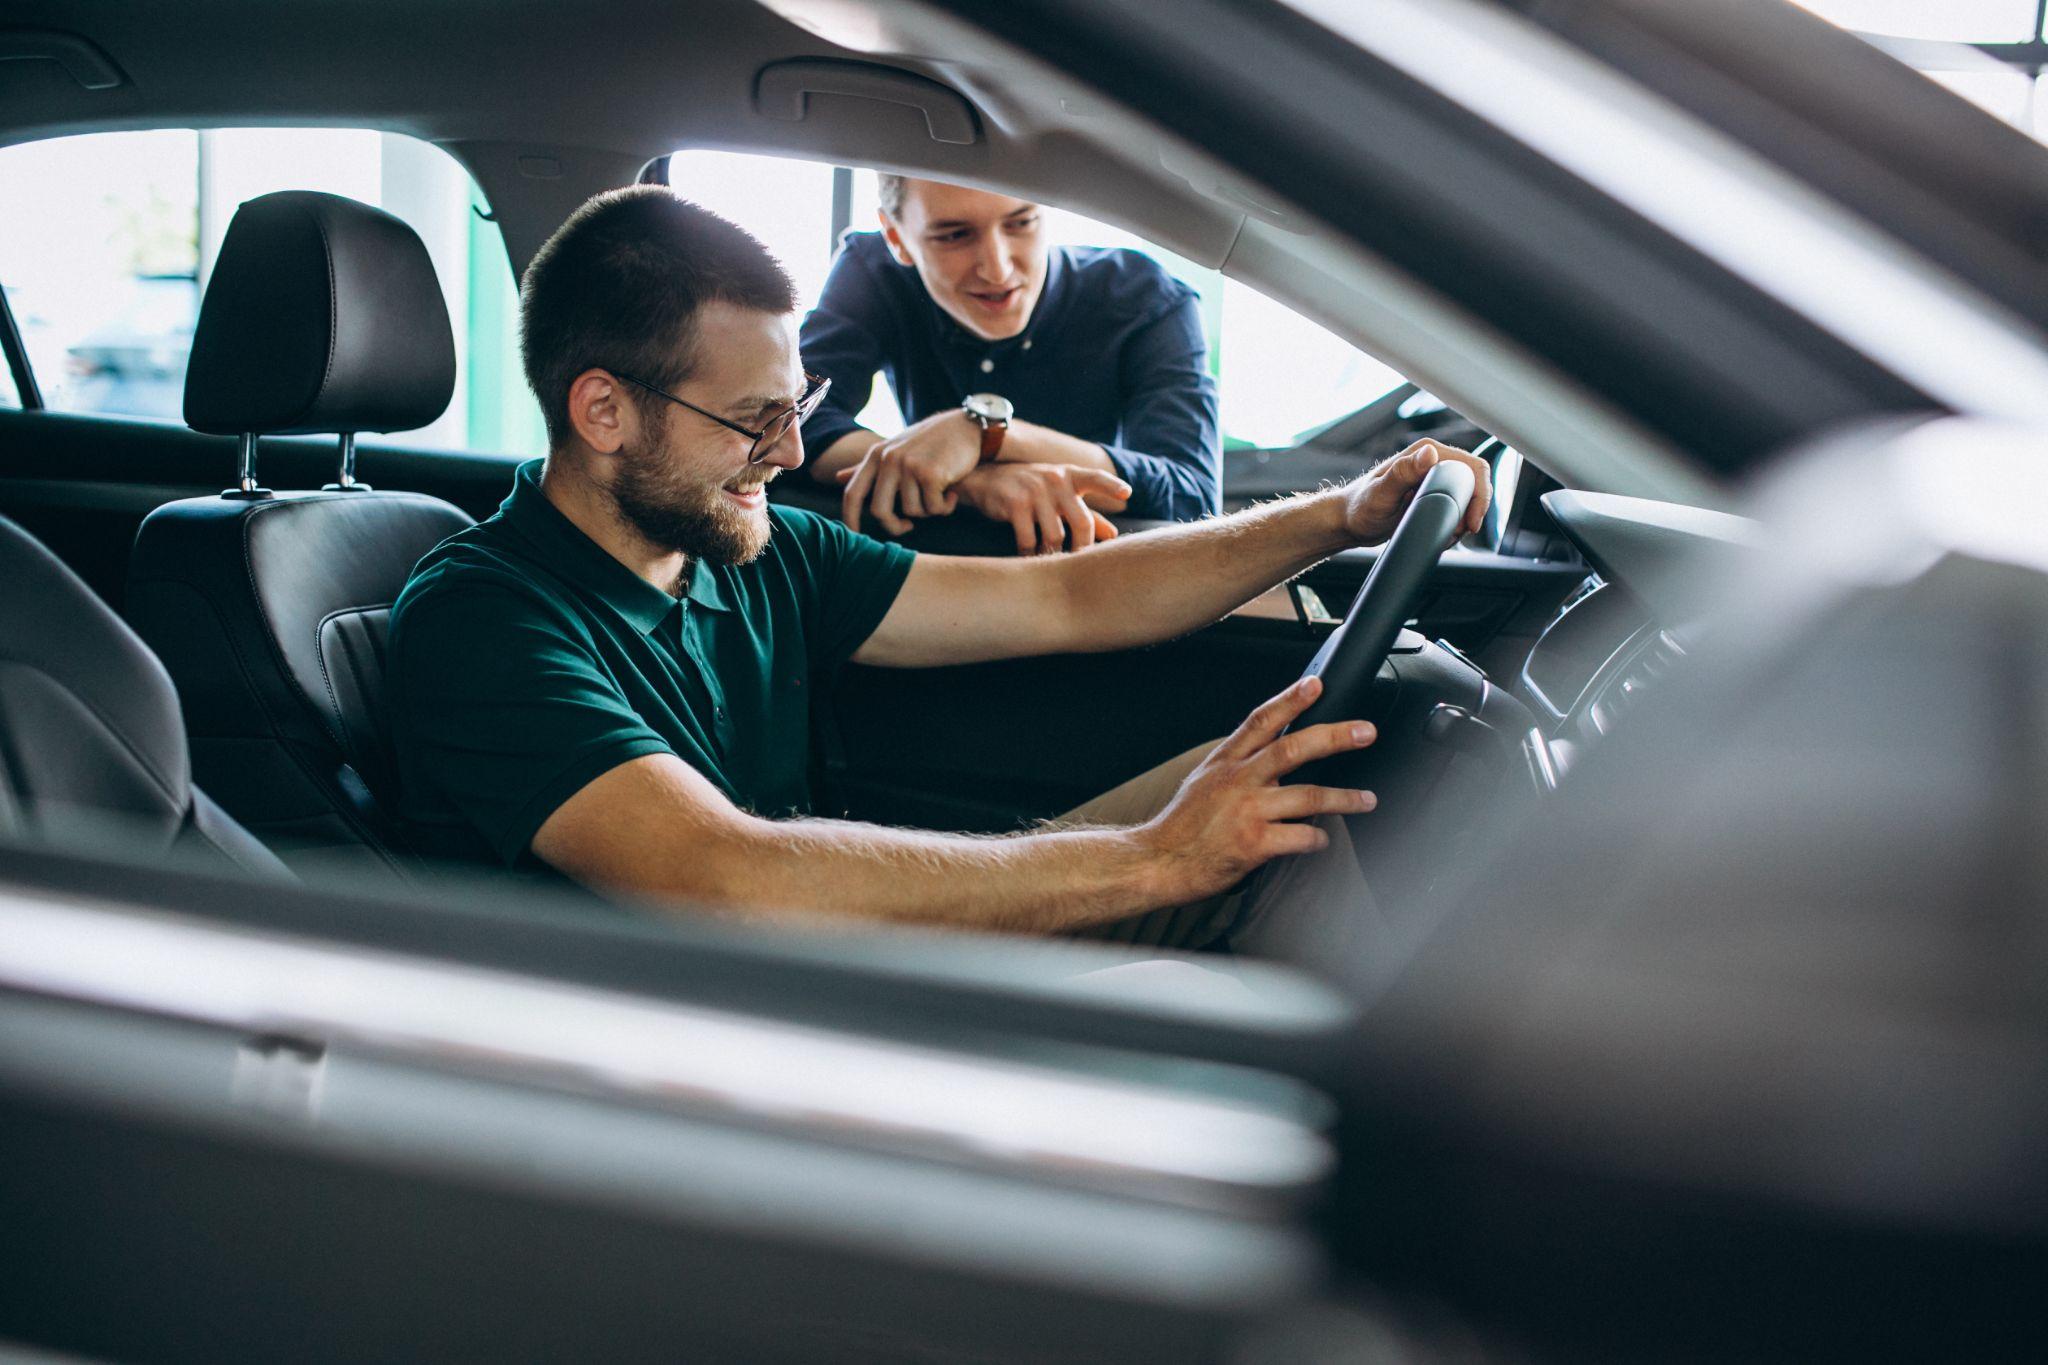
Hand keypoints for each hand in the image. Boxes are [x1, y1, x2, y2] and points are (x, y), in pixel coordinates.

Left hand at [835, 411, 982, 535]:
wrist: (967, 426)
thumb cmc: (931, 441)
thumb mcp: (896, 448)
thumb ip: (870, 466)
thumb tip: (837, 476)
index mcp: (876, 455)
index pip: (853, 493)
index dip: (850, 519)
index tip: (855, 536)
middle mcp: (889, 459)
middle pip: (880, 511)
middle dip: (895, 527)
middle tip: (908, 527)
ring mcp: (909, 466)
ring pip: (912, 511)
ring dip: (928, 510)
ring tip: (940, 493)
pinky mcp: (931, 474)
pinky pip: (933, 508)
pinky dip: (945, 507)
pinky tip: (953, 492)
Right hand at [953, 462, 1131, 554]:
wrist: (984, 479)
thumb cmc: (1030, 489)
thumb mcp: (1059, 495)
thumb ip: (1086, 513)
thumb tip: (1113, 535)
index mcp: (1070, 476)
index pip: (1095, 478)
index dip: (1111, 487)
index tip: (1127, 494)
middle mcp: (1056, 480)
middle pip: (1081, 522)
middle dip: (1082, 550)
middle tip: (1079, 566)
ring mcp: (1035, 491)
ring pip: (1055, 536)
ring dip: (1052, 555)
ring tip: (1049, 563)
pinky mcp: (1015, 504)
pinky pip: (1028, 540)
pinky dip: (1029, 555)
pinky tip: (1028, 559)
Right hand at [1131, 676, 1377, 904]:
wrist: (1158, 862)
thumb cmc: (1183, 825)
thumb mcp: (1204, 780)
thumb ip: (1238, 765)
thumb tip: (1272, 752)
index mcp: (1226, 762)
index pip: (1261, 721)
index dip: (1290, 700)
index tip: (1316, 685)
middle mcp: (1238, 781)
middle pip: (1293, 749)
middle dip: (1335, 737)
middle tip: (1366, 731)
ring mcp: (1247, 812)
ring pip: (1309, 797)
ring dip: (1344, 798)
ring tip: (1366, 800)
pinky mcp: (1254, 844)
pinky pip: (1301, 837)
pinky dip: (1318, 839)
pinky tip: (1322, 840)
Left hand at [1342, 438, 1491, 544]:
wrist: (1349, 522)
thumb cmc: (1360, 507)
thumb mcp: (1381, 493)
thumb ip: (1404, 473)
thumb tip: (1429, 453)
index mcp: (1424, 453)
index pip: (1471, 467)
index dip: (1479, 495)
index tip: (1471, 522)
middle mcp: (1432, 461)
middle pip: (1474, 482)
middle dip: (1473, 510)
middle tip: (1458, 532)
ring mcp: (1433, 477)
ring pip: (1468, 495)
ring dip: (1465, 518)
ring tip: (1447, 534)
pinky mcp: (1432, 493)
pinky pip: (1457, 505)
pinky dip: (1456, 521)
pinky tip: (1442, 533)